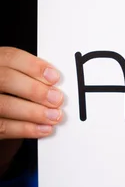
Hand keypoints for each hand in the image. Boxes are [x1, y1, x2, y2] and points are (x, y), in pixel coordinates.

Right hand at [0, 47, 62, 169]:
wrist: (1, 113)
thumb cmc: (11, 92)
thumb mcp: (17, 77)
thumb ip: (29, 76)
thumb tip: (54, 83)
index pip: (11, 57)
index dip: (34, 66)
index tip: (54, 77)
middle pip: (6, 79)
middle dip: (35, 90)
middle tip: (56, 99)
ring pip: (4, 105)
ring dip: (34, 112)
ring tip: (53, 116)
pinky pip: (3, 127)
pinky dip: (26, 129)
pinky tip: (43, 128)